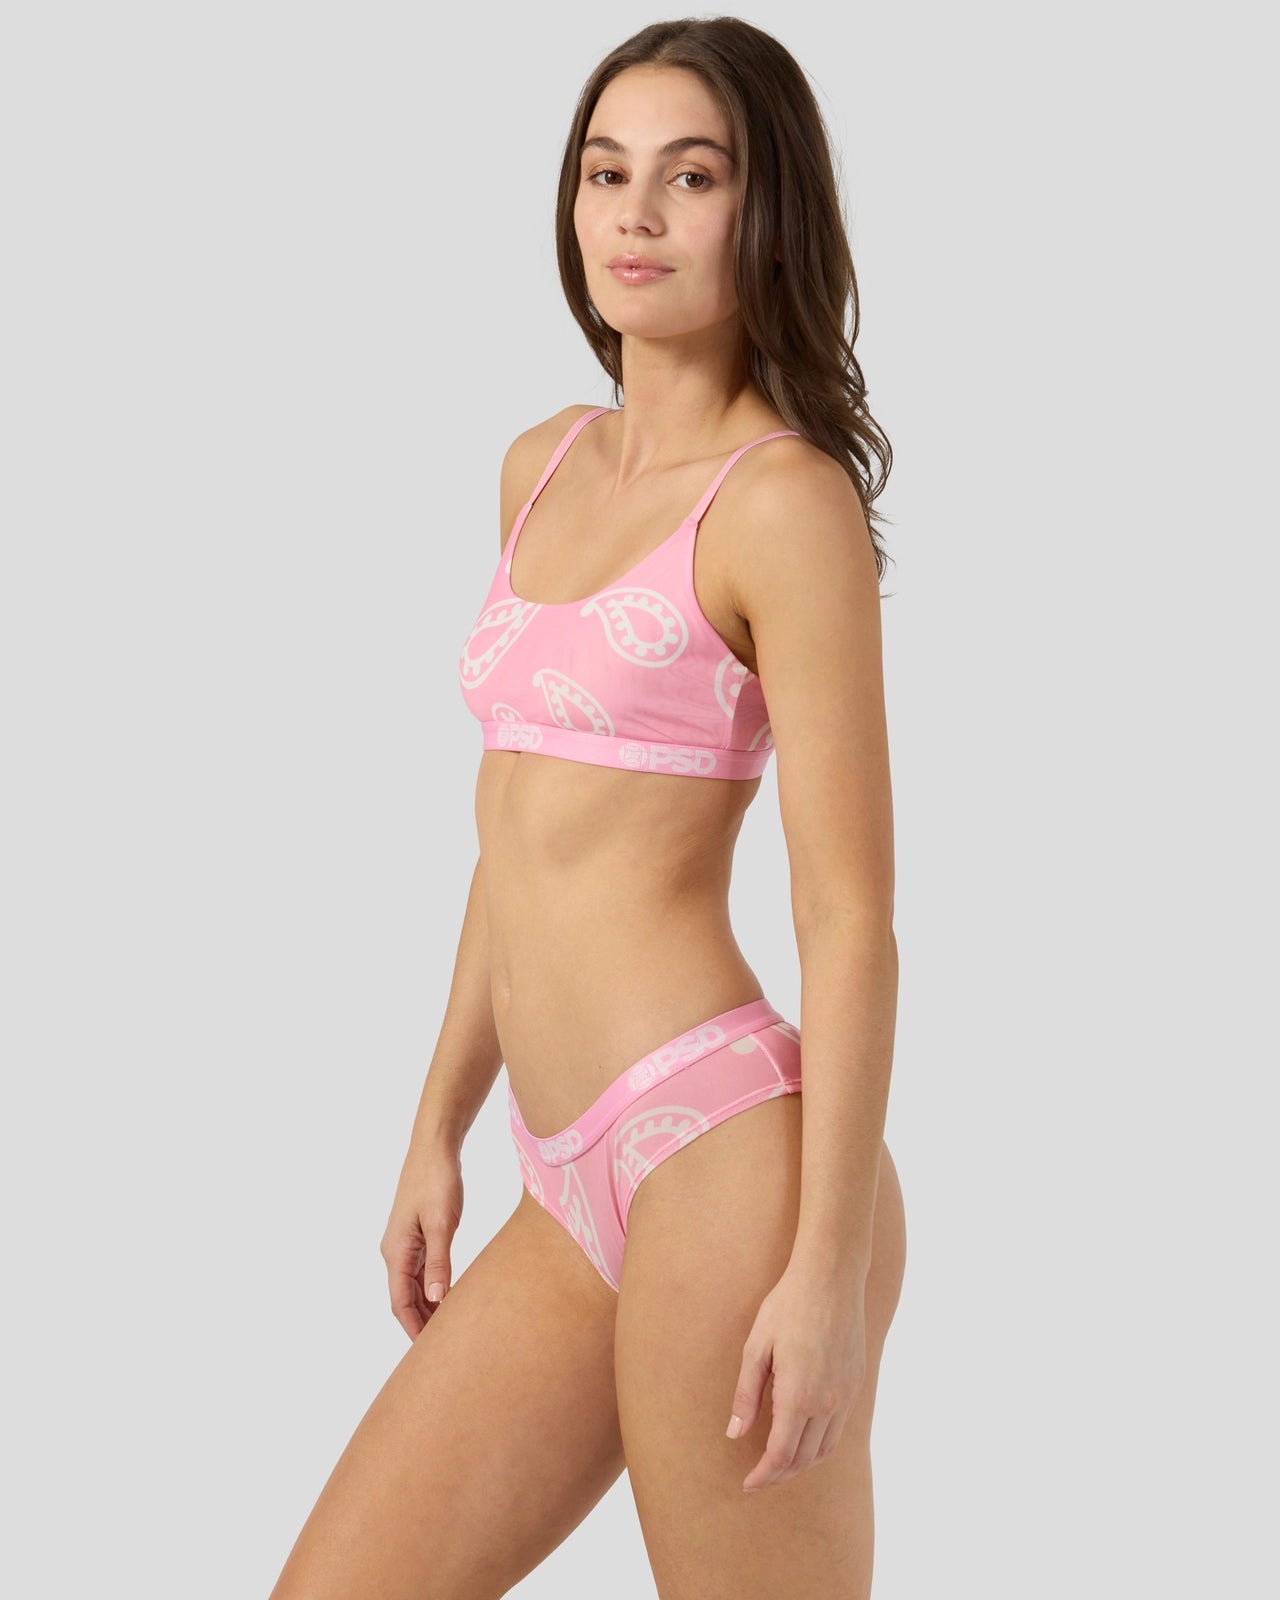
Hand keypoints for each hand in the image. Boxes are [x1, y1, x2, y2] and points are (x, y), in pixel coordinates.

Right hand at [380, 1142, 463, 1338]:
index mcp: (396, 1251)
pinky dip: (432, 1289)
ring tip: (450, 1330)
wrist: (435, 1148)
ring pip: (413, 1287)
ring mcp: (405, 1243)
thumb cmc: (437, 1181)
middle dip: (421, 1324)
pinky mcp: (417, 1235)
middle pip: (405, 1299)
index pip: (400, 1303)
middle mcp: (395, 1251)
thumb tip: (435, 1300)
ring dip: (428, 1308)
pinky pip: (421, 1271)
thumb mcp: (441, 1223)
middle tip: (446, 1348)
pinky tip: (450, 1298)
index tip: (430, 1353)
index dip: (414, 1329)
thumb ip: (439, 1262)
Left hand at [725, 1258, 866, 1492]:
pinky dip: (820, 1445)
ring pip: (824, 1449)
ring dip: (802, 1464)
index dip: (763, 1475)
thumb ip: (746, 1395)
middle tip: (759, 1478)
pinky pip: (838, 1429)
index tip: (748, 1484)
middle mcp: (827, 1403)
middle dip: (780, 1475)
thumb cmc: (787, 1307)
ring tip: (780, 1465)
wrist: (831, 1279)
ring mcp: (845, 1395)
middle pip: (803, 1459)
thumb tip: (735, 1434)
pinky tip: (804, 1438)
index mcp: (798, 1396)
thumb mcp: (756, 1347)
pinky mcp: (855, 1384)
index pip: (780, 1455)